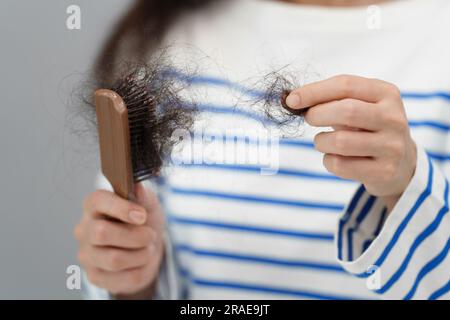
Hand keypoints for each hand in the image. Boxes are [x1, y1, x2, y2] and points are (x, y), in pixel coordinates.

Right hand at [74, 183, 163, 297]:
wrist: (148, 248)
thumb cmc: (143, 221)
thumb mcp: (148, 204)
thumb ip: (143, 195)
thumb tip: (138, 186)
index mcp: (94, 206)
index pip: (98, 201)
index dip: (121, 208)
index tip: (142, 215)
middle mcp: (84, 230)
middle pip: (102, 233)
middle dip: (134, 236)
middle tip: (150, 235)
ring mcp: (87, 255)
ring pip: (114, 259)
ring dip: (142, 254)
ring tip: (148, 248)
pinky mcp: (95, 277)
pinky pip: (125, 278)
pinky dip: (142, 270)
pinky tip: (141, 262)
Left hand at [286, 75, 416, 211]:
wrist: (400, 164)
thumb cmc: (367, 128)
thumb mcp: (358, 106)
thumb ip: (330, 99)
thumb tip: (292, 99)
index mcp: (387, 93)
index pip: (346, 85)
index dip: (314, 91)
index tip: (292, 99)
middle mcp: (394, 118)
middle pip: (346, 111)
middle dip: (317, 114)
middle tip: (309, 119)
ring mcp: (392, 146)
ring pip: (340, 141)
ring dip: (321, 141)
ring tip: (323, 141)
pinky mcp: (384, 171)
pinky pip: (340, 165)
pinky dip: (328, 160)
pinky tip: (335, 157)